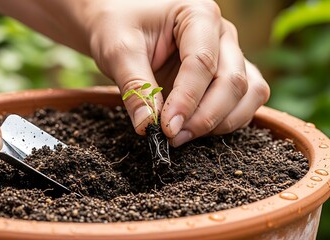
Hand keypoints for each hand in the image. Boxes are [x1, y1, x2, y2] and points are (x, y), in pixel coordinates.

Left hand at [85, 0, 269, 145]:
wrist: (117, 22)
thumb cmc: (118, 25)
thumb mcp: (118, 51)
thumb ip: (136, 87)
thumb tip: (148, 126)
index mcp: (198, 14)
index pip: (202, 62)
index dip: (187, 100)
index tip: (167, 127)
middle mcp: (221, 33)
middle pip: (231, 81)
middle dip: (204, 116)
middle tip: (173, 136)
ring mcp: (228, 54)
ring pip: (247, 93)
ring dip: (220, 122)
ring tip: (182, 135)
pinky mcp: (225, 74)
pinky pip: (245, 100)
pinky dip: (227, 120)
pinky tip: (195, 129)